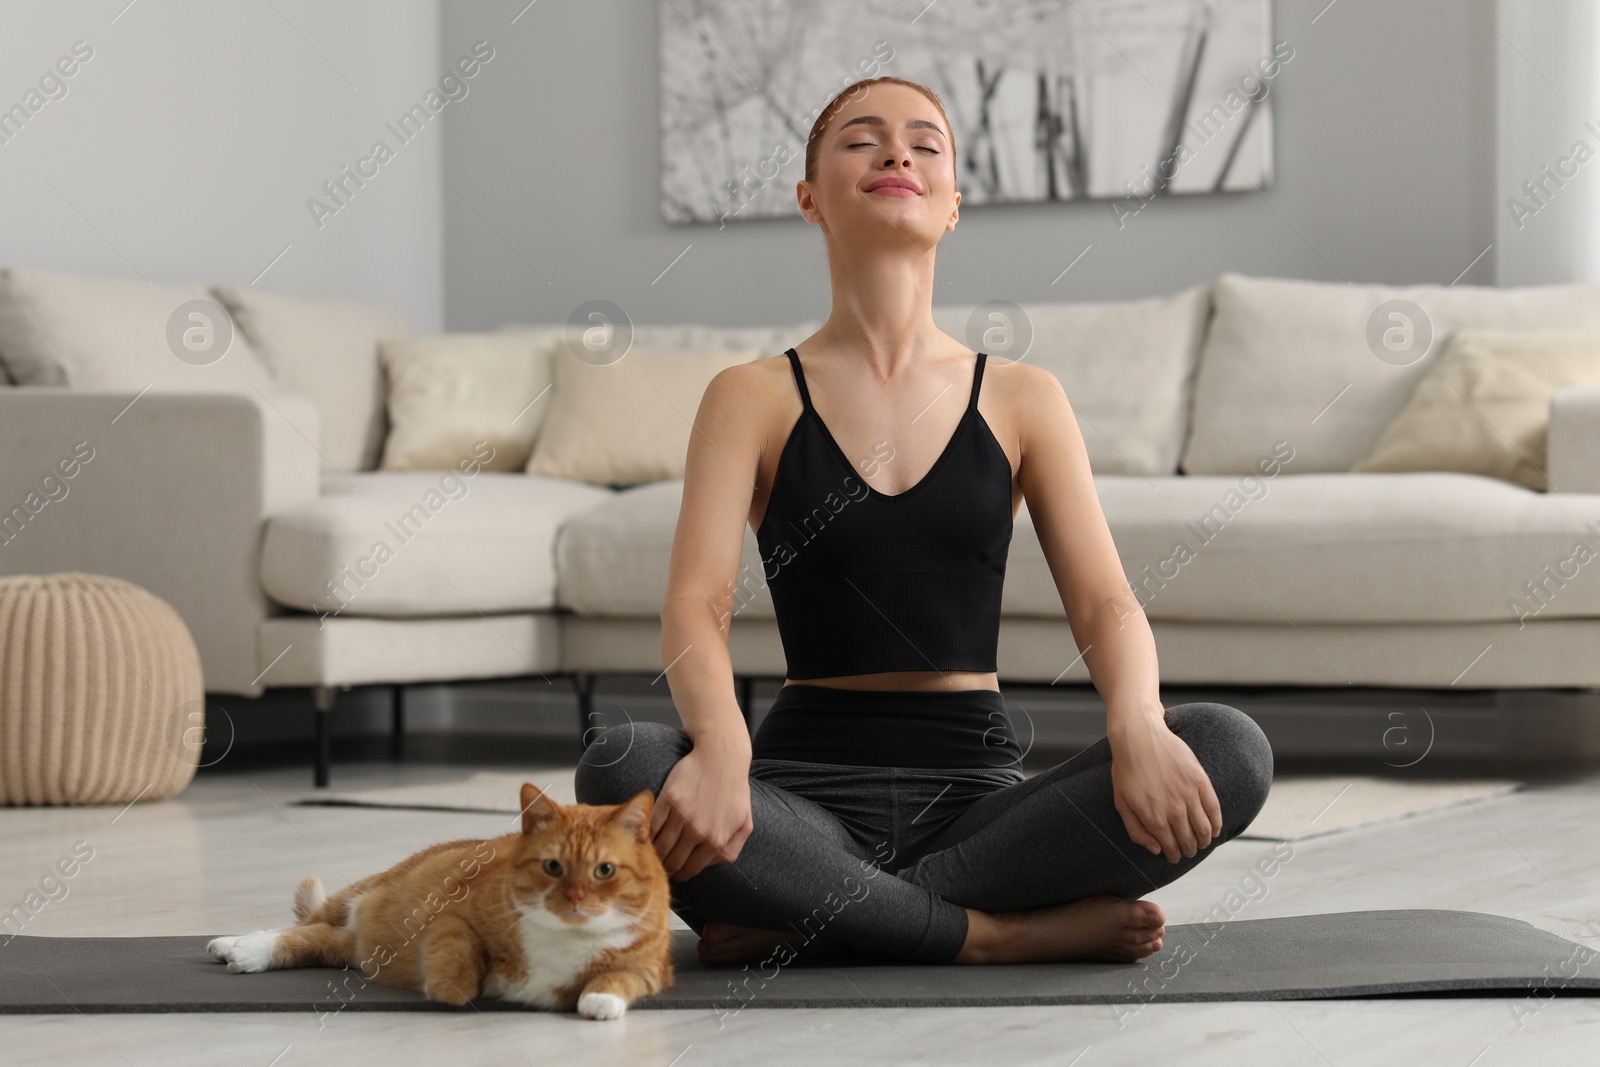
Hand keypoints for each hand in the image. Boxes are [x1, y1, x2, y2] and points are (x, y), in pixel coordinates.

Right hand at [650, 736, 753, 881]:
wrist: (722, 757)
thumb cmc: (734, 790)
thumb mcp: (744, 823)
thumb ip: (731, 849)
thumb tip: (711, 864)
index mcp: (717, 840)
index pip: (691, 869)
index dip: (681, 874)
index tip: (676, 872)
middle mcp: (698, 831)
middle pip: (673, 862)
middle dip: (666, 868)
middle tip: (661, 865)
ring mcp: (681, 815)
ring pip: (659, 847)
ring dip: (654, 853)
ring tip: (653, 853)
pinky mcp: (668, 799)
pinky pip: (652, 826)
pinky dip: (647, 835)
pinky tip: (648, 836)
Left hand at [1109, 712, 1222, 863]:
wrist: (1139, 737)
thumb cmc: (1127, 769)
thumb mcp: (1121, 803)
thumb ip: (1136, 830)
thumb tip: (1156, 849)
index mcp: (1152, 817)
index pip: (1170, 846)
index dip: (1174, 855)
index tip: (1175, 857)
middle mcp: (1173, 809)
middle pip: (1188, 840)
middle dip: (1189, 850)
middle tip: (1188, 851)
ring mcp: (1188, 794)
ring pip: (1203, 828)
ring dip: (1204, 841)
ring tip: (1201, 843)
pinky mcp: (1200, 780)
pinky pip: (1213, 808)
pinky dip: (1217, 823)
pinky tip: (1215, 830)